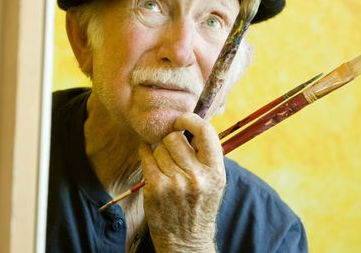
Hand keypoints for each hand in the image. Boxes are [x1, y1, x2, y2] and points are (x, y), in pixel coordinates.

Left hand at [138, 113, 225, 252]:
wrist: (186, 242)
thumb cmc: (199, 206)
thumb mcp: (214, 182)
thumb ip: (206, 156)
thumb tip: (190, 124)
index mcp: (215, 172)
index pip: (205, 132)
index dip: (191, 120)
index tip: (181, 120)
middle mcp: (197, 176)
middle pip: (175, 138)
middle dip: (171, 142)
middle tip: (173, 156)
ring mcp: (175, 183)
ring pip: (159, 148)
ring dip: (159, 154)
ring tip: (166, 169)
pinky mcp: (156, 188)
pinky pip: (146, 157)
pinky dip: (145, 154)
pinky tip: (150, 160)